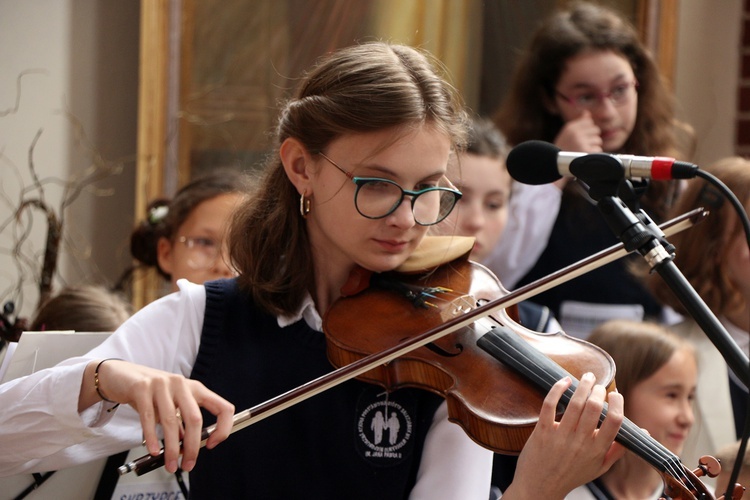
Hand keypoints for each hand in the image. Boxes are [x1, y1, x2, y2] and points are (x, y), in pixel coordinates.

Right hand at [81, 359, 234, 472]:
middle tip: (187, 464)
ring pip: (171, 421)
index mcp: (195, 389)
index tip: (211, 444)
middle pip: (195, 419)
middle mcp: (182, 384)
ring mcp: (162, 384)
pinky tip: (154, 450)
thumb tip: (188, 447)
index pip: (222, 408)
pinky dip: (152, 438)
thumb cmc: (151, 393)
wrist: (121, 376)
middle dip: (192, 446)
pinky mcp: (142, 388)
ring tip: (169, 463)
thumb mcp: (172, 405)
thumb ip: (181, 423)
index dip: (222, 428)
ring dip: (171, 448)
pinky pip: (149, 418)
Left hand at [503, 372, 624, 498]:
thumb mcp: (600, 467)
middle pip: (595, 408)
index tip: (615, 394)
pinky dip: (557, 389)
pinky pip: (549, 405)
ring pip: (575, 404)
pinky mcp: (542, 431)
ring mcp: (560, 436)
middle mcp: (580, 442)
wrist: (541, 487)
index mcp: (597, 450)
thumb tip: (642, 431)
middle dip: (599, 391)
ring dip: (583, 386)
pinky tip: (564, 381)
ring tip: (588, 377)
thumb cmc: (572, 475)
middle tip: (599, 384)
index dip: (618, 404)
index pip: (614, 422)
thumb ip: (619, 448)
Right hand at [554, 111, 602, 152]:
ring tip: (583, 151)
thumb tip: (587, 113)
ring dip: (593, 146)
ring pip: (598, 140)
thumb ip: (578, 123)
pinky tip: (584, 156)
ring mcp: (581, 143)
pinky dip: (593, 154)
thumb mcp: (567, 134)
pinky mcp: (586, 152)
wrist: (556, 165)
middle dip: (592, 137)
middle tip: (583, 145)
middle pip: (596, 130)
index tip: (581, 137)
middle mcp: (575, 133)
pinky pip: (598, 150)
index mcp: (570, 128)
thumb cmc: (563, 149)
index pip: (589, 122)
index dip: (588, 130)